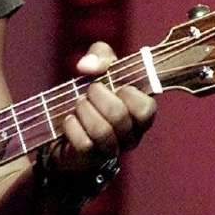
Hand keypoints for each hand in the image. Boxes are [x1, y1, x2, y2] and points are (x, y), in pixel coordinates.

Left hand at [50, 41, 156, 173]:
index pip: (146, 108)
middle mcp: (132, 134)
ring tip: (78, 103)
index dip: (127, 93)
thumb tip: (87, 66)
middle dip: (98, 96)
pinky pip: (84, 144)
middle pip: (119, 116)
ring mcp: (113, 149)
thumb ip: (100, 56)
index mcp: (140, 112)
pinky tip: (69, 119)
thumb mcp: (100, 66)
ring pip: (102, 132)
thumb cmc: (93, 94)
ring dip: (84, 111)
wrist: (68, 126)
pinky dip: (72, 127)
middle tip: (89, 90)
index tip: (113, 84)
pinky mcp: (91, 158)